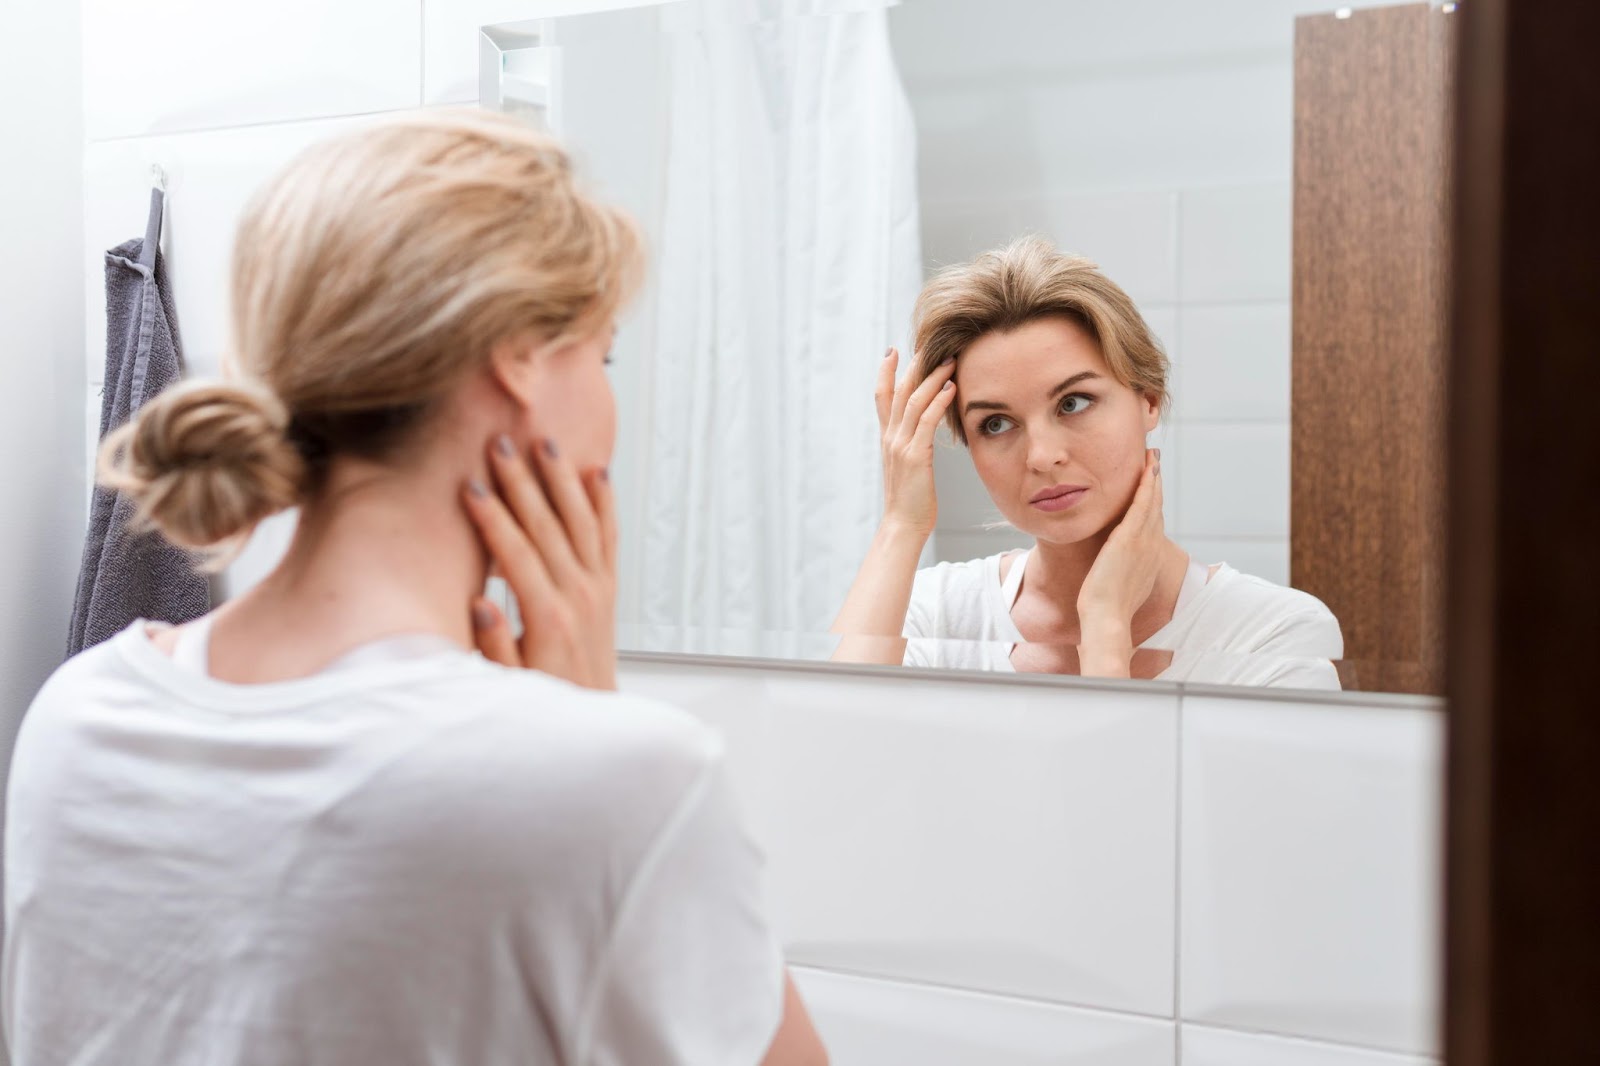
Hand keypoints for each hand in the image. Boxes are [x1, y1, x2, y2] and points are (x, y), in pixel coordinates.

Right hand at [462, 433, 617, 690]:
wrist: (593, 719)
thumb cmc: (545, 701)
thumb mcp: (509, 682)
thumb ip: (494, 643)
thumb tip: (480, 601)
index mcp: (548, 616)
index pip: (515, 553)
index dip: (492, 517)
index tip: (471, 485)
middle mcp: (578, 595)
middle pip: (547, 525)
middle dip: (522, 481)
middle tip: (502, 444)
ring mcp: (598, 588)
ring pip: (581, 521)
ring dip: (562, 479)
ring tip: (546, 442)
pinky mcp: (609, 588)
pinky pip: (608, 536)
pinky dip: (604, 502)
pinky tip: (598, 473)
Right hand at [874, 348, 957, 536]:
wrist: (903, 525)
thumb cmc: (911, 501)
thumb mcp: (908, 468)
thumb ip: (912, 448)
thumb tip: (922, 437)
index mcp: (888, 439)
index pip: (882, 397)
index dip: (885, 372)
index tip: (893, 351)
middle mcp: (890, 437)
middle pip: (899, 392)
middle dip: (914, 366)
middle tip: (929, 344)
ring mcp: (900, 445)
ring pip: (913, 401)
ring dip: (932, 378)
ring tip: (949, 360)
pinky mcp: (914, 456)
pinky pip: (927, 421)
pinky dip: (939, 401)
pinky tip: (951, 388)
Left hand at [1076, 449, 1164, 673]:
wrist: (1106, 618)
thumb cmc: (1107, 608)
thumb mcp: (1119, 584)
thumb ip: (1120, 571)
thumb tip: (1111, 567)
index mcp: (1148, 556)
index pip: (1152, 521)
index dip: (1153, 500)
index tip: (1152, 483)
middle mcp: (1151, 546)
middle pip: (1156, 507)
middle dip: (1156, 482)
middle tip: (1155, 460)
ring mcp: (1143, 541)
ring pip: (1151, 501)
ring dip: (1153, 477)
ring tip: (1152, 457)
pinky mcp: (1130, 538)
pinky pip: (1141, 505)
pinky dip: (1146, 485)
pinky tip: (1147, 469)